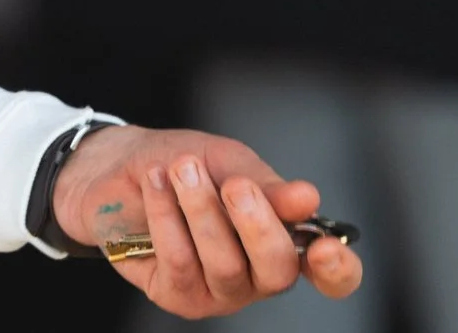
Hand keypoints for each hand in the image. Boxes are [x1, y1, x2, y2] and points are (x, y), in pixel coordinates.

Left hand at [51, 125, 363, 317]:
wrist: (120, 167)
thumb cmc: (183, 165)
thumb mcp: (228, 161)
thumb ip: (266, 186)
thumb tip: (308, 200)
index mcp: (284, 240)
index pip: (332, 275)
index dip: (338, 270)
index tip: (324, 248)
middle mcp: (258, 275)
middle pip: (277, 272)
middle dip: (257, 225)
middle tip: (235, 185)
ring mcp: (219, 291)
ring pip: (225, 265)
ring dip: (202, 210)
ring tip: (182, 169)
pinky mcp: (177, 295)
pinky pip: (180, 262)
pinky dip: (167, 216)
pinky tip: (155, 184)